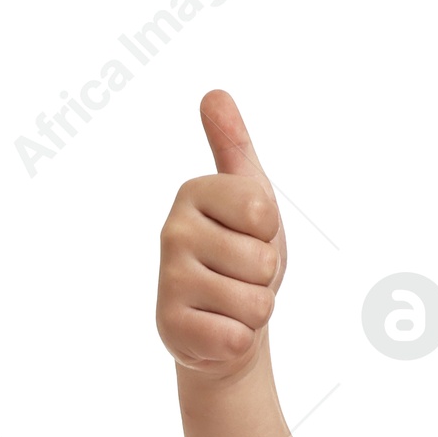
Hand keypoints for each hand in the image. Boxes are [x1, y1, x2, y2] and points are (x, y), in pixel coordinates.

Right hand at [157, 89, 285, 378]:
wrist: (224, 325)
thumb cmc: (241, 258)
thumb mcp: (249, 197)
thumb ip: (234, 147)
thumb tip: (214, 94)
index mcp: (193, 193)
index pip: (262, 211)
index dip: (269, 233)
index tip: (250, 238)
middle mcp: (173, 231)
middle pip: (262, 260)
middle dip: (264, 279)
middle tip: (240, 279)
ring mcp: (168, 280)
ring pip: (255, 303)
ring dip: (254, 313)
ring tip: (230, 304)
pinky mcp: (170, 327)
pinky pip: (235, 338)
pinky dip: (238, 342)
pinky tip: (218, 331)